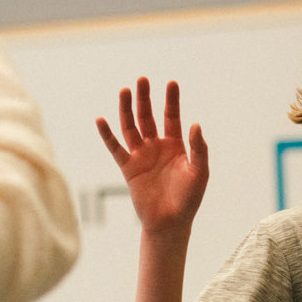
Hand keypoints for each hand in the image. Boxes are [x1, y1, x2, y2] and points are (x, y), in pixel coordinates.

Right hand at [95, 77, 208, 237]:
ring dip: (127, 109)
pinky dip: (107, 134)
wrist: (170, 222)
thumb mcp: (200, 172)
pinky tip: (101, 120)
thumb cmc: (188, 198)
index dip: (171, 100)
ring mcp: (141, 155)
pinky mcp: (128, 167)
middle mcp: (156, 146)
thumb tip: (195, 124)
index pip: (172, 116)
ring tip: (124, 90)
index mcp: (175, 145)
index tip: (171, 83)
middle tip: (142, 80)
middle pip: (148, 116)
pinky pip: (115, 148)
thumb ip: (198, 148)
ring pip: (131, 127)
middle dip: (145, 98)